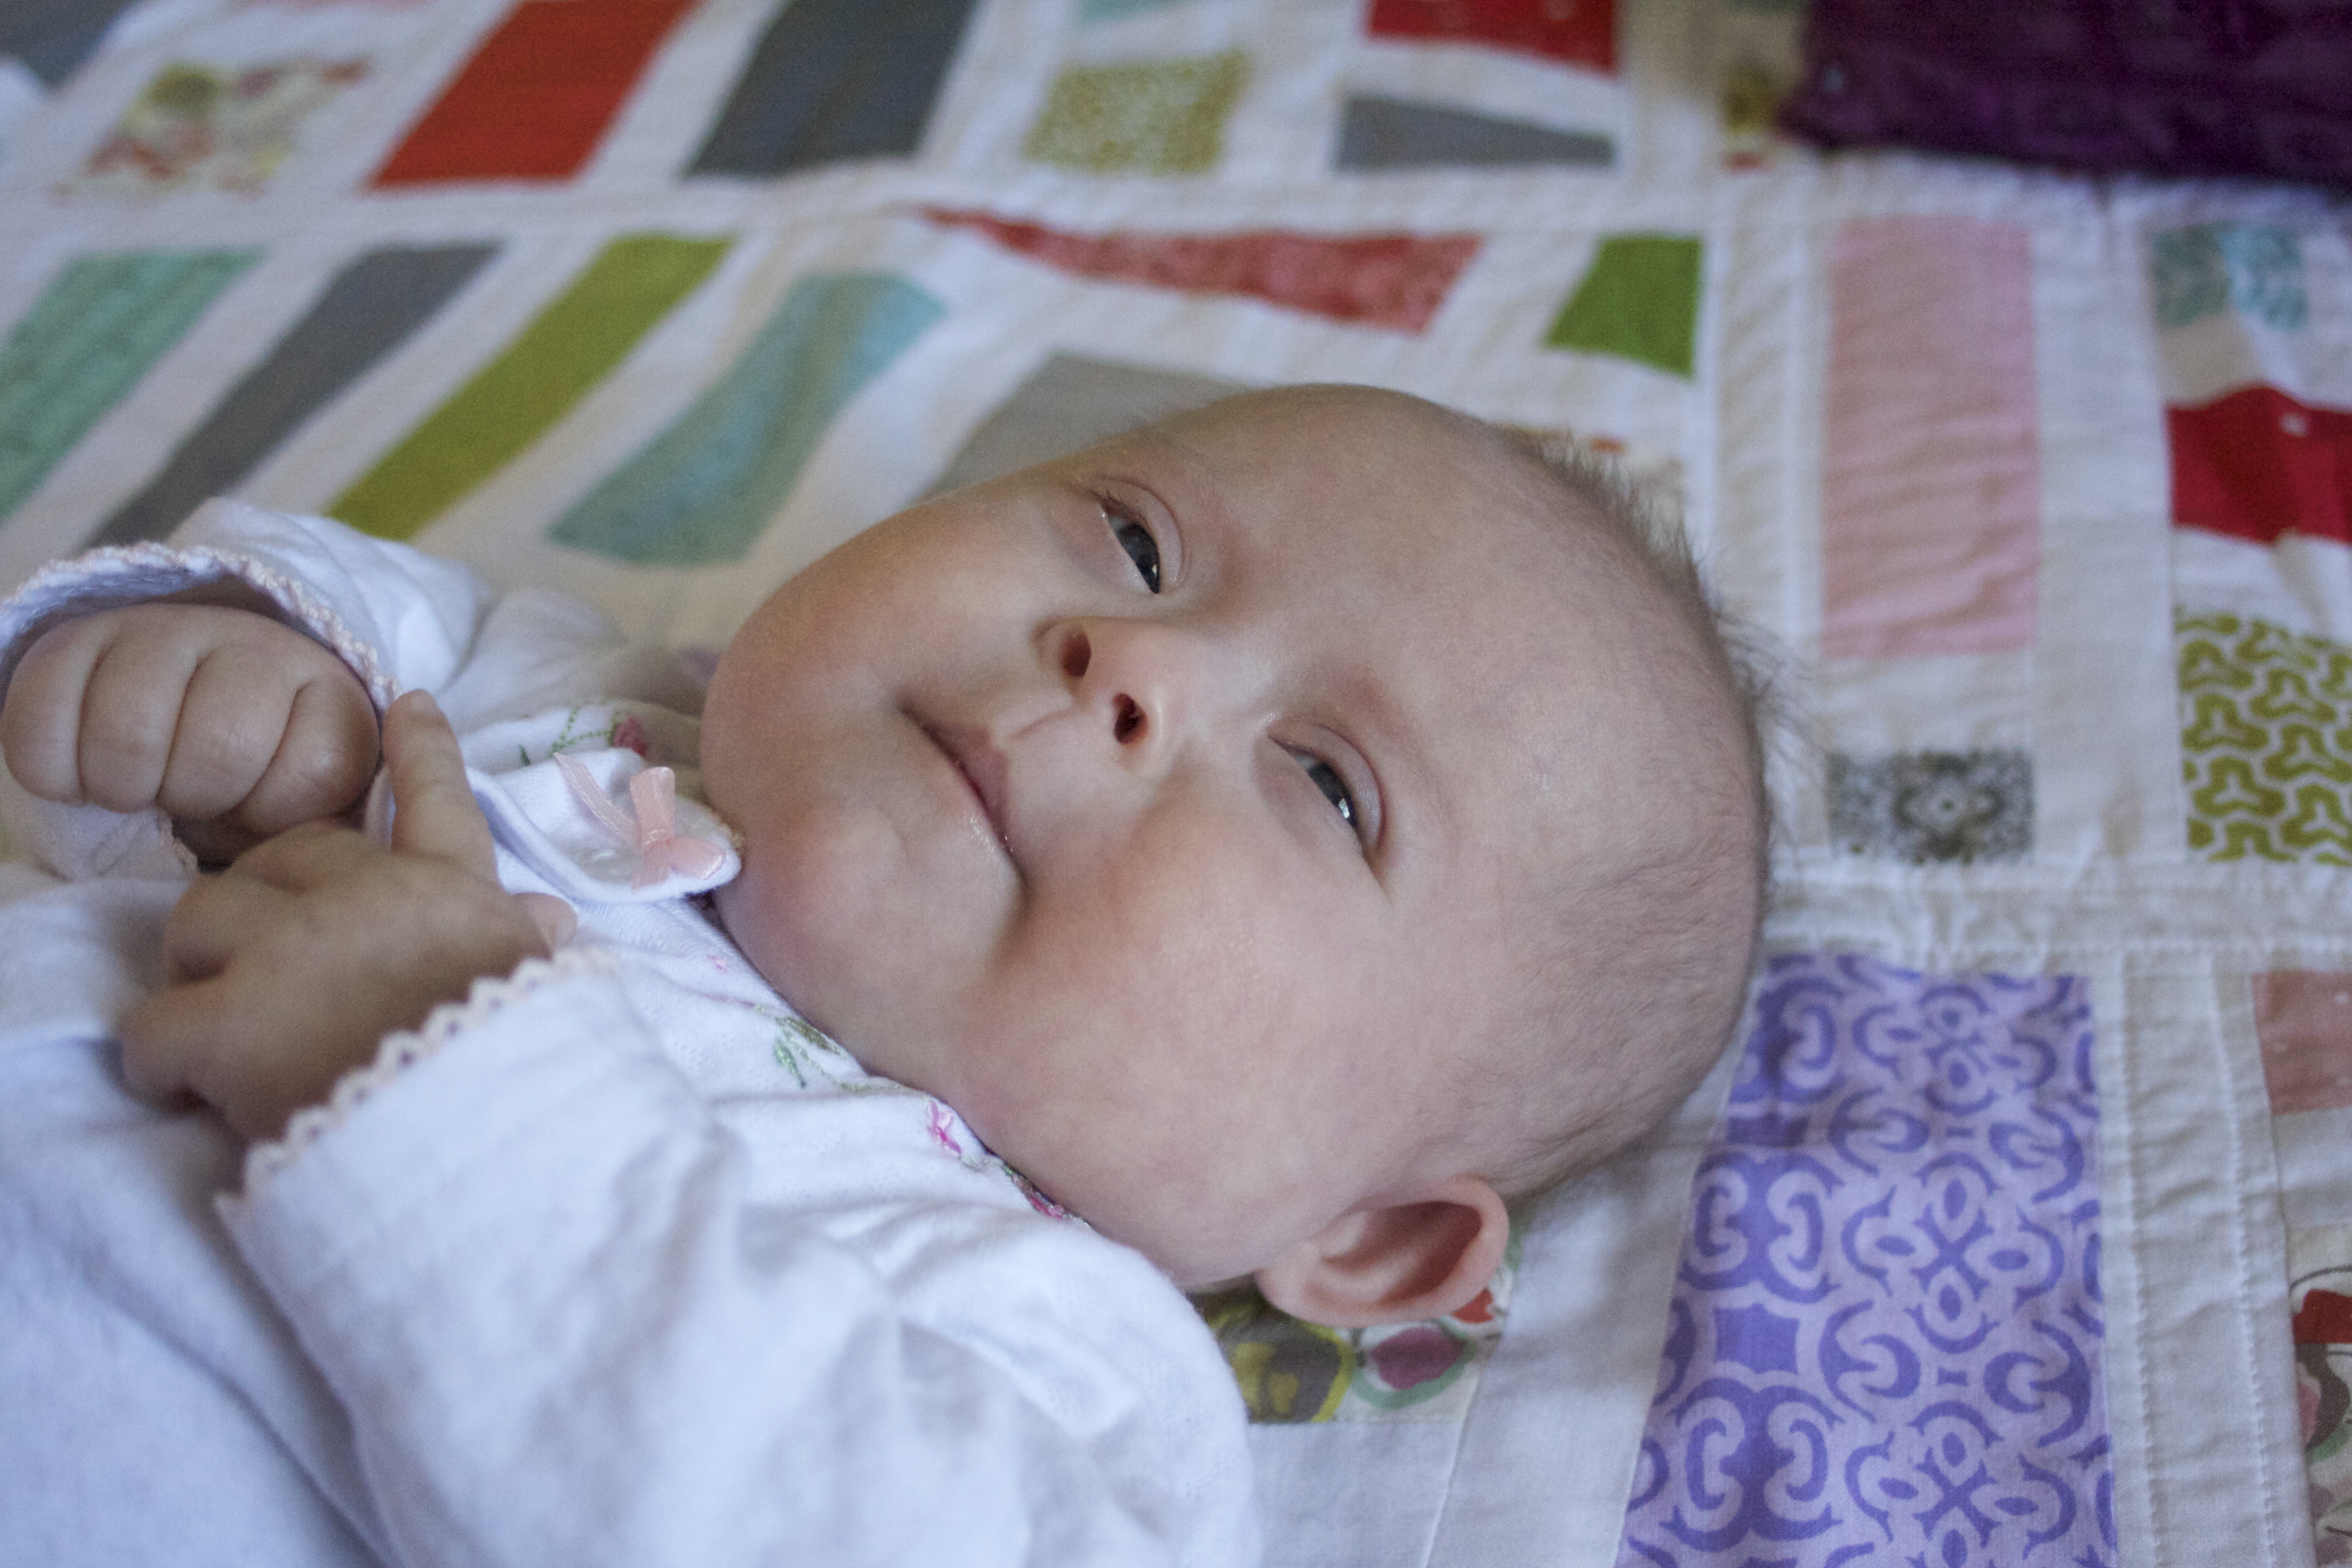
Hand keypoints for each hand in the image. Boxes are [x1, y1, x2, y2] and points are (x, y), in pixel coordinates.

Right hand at [0, 604, 379, 861]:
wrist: (177, 715)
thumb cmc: (245, 781)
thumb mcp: (294, 811)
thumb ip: (306, 830)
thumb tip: (286, 859)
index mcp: (328, 697)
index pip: (312, 772)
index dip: (268, 812)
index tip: (249, 809)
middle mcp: (257, 647)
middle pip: (219, 747)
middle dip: (192, 797)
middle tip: (179, 802)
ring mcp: (172, 628)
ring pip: (129, 728)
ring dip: (119, 784)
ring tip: (130, 790)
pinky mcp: (84, 632)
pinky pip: (44, 710)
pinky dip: (50, 766)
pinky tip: (75, 774)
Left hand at [120, 691, 576, 1140]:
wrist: (484, 1149)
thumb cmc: (525, 1069)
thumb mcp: (544, 989)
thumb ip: (525, 945)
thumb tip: (548, 919)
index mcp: (450, 895)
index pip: (435, 801)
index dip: (420, 751)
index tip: (408, 705)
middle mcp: (365, 902)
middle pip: (279, 859)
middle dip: (264, 904)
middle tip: (270, 963)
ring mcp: (289, 955)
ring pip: (198, 920)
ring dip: (200, 969)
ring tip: (221, 1025)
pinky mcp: (228, 1025)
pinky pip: (152, 1026)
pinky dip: (160, 1060)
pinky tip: (186, 1087)